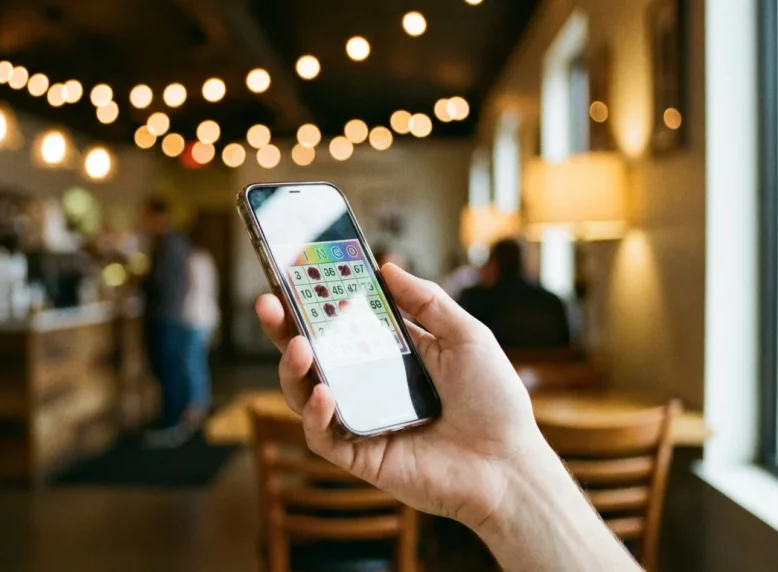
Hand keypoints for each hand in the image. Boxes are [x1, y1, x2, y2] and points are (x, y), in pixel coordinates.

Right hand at [255, 263, 544, 529]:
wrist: (508, 465)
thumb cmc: (495, 401)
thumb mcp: (466, 335)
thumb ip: (426, 300)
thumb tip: (387, 267)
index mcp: (390, 354)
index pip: (342, 323)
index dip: (317, 300)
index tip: (295, 273)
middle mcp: (369, 385)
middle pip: (313, 355)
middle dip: (284, 328)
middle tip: (268, 302)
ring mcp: (361, 420)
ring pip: (306, 394)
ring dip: (293, 369)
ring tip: (297, 346)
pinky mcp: (360, 456)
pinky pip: (323, 435)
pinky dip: (315, 415)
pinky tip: (323, 395)